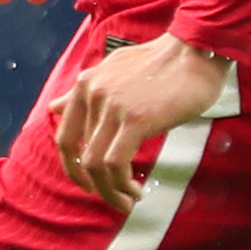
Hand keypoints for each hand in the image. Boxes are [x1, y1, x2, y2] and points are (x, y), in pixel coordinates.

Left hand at [52, 34, 228, 206]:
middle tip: (116, 197)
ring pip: (95, 164)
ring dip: (109, 191)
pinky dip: (121, 184)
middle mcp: (91, 94)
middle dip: (96, 184)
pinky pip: (115, 163)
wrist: (196, 49)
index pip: (65, 136)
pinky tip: (137, 190)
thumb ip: (85, 93)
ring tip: (128, 200)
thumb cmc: (162, 61)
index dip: (72, 166)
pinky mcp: (134, 120)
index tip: (87, 183)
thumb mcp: (113, 69)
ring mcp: (111, 107)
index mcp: (85, 84)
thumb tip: (55, 107)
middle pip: (81, 155)